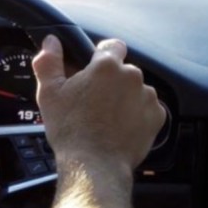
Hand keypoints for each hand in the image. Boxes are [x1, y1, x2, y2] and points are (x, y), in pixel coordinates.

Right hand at [32, 35, 165, 171]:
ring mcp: (147, 95)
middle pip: (124, 71)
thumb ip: (49, 62)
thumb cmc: (71, 130)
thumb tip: (51, 42)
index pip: (112, 46)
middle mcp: (132, 75)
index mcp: (107, 66)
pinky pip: (148, 108)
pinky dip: (138, 115)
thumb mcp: (50, 93)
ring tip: (108, 118)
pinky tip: (122, 127)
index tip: (96, 69)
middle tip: (95, 102)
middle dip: (112, 82)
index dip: (103, 55)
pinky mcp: (157, 115)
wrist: (94, 164)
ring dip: (126, 98)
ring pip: (136, 90)